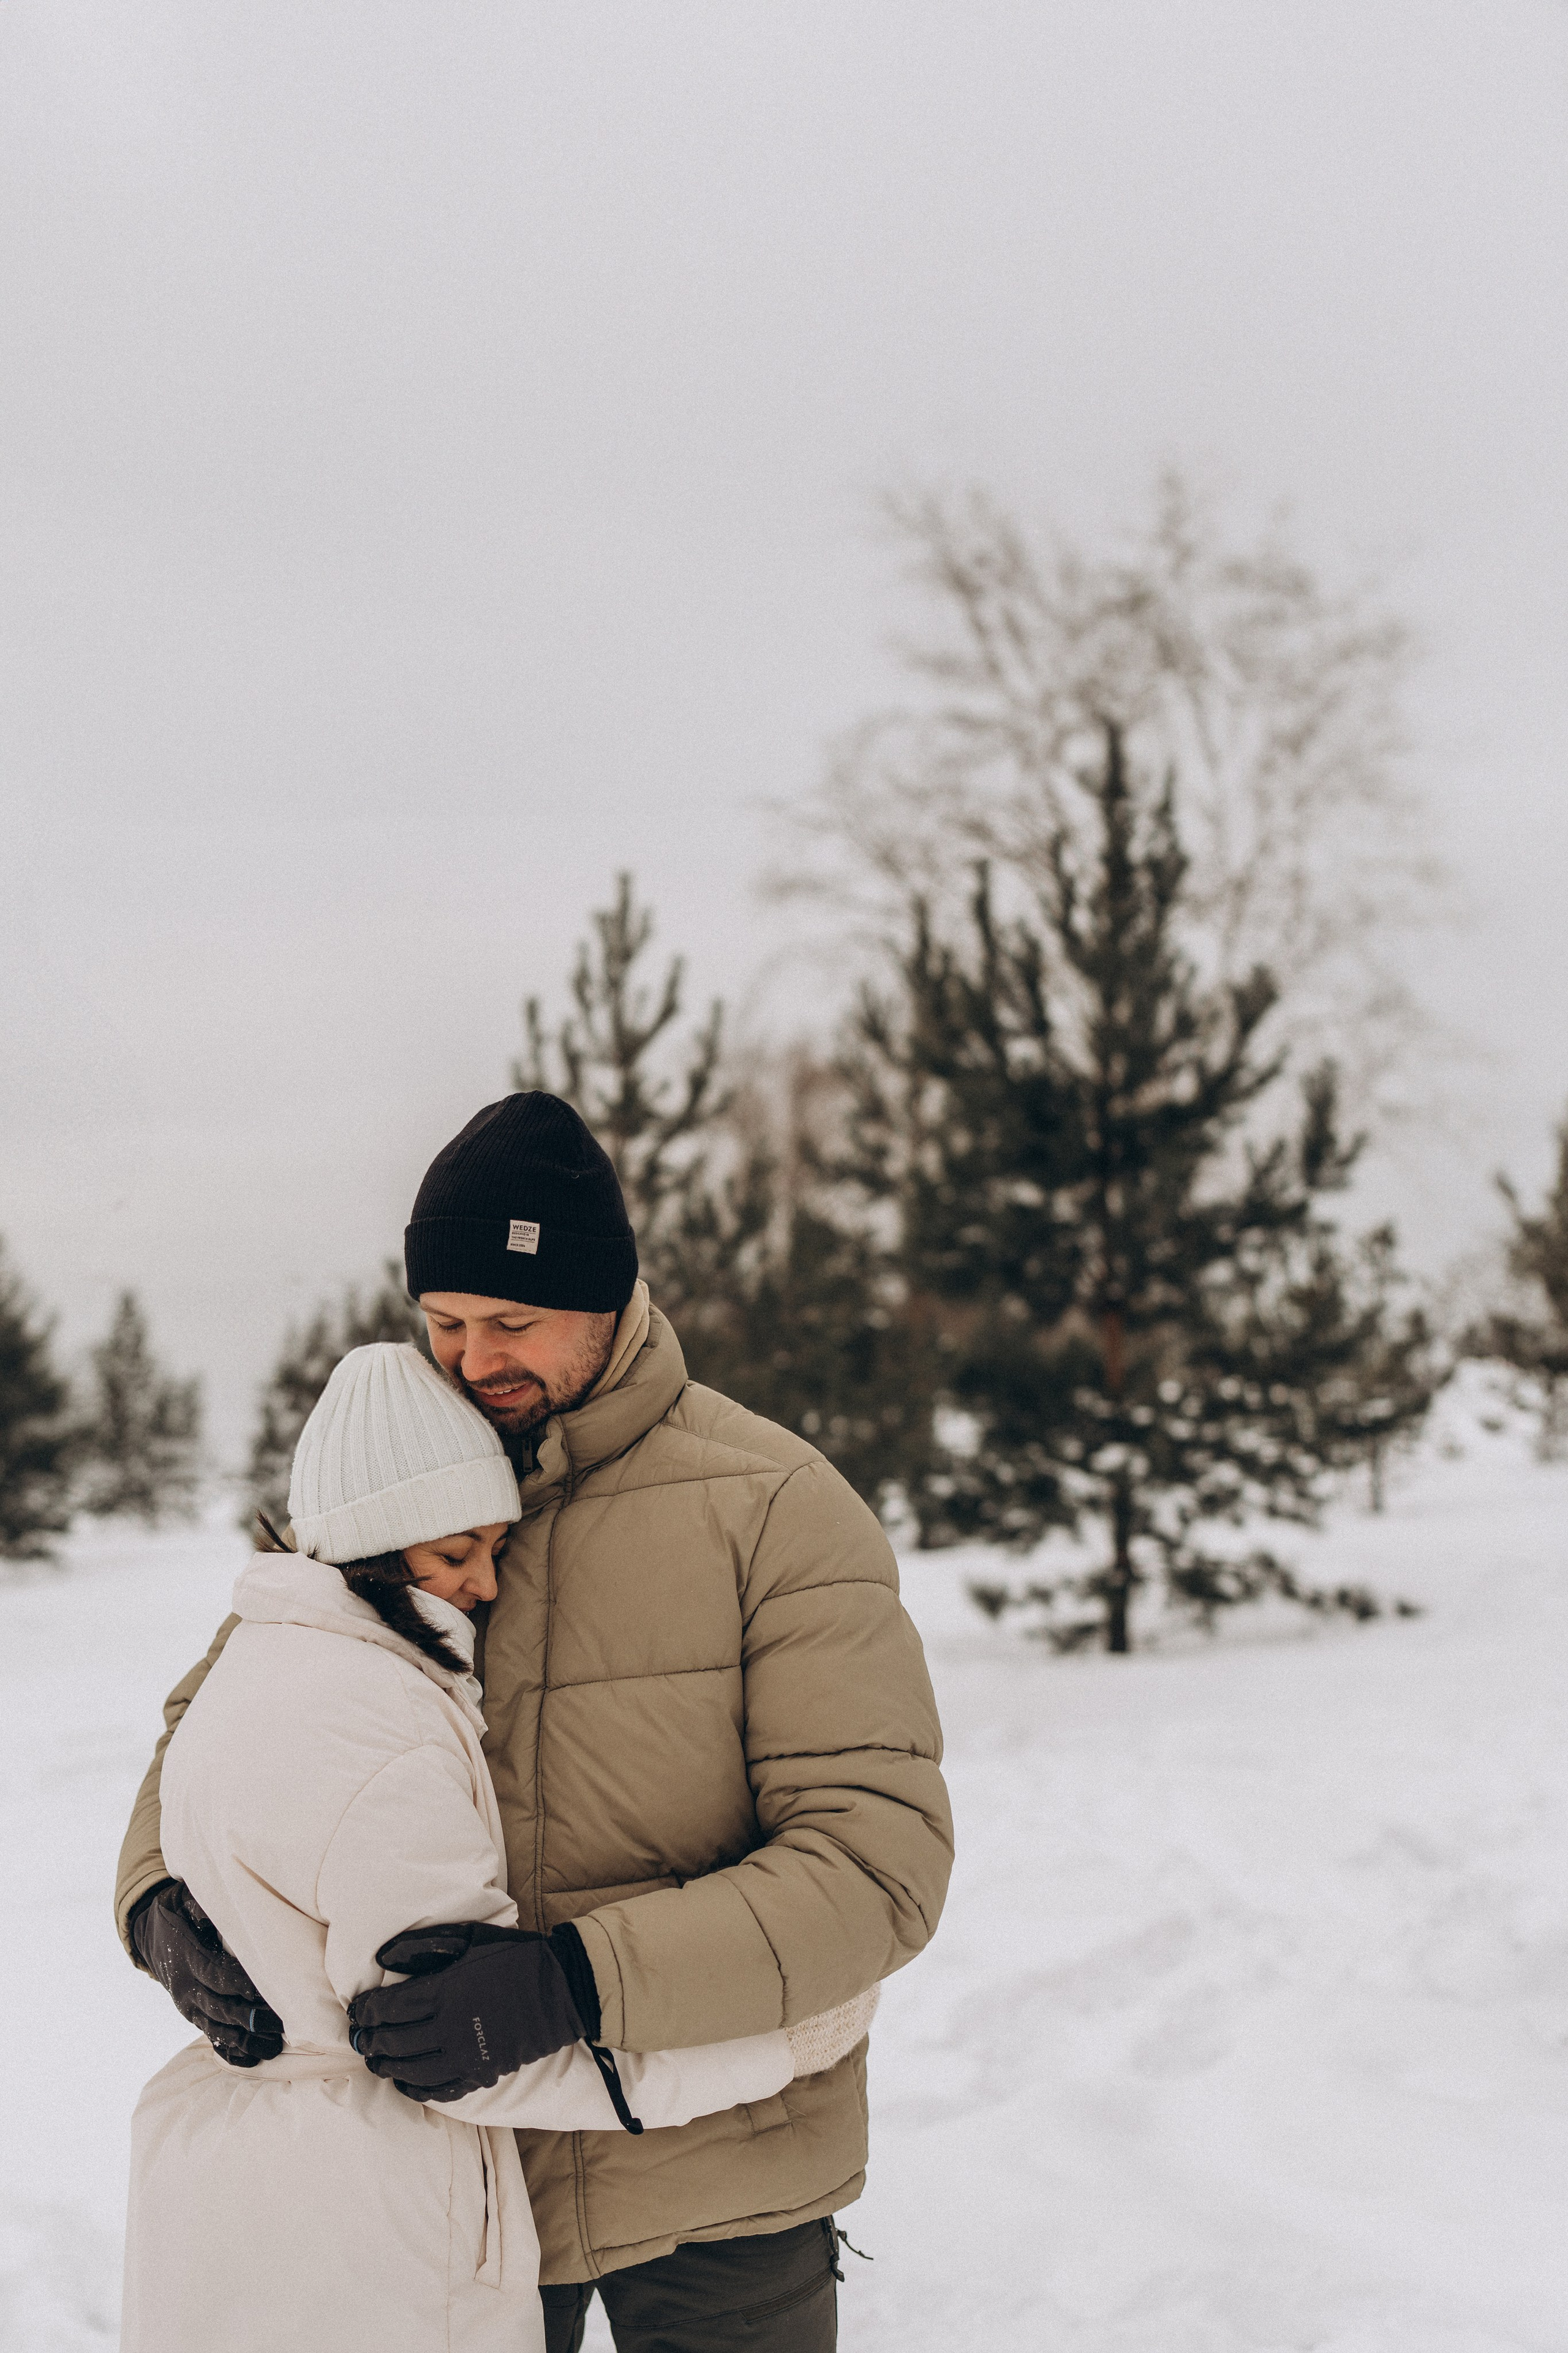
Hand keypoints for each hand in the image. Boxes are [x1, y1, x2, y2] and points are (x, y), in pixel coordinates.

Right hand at [129, 1880, 283, 2067]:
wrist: (152, 1934)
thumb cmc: (179, 1912)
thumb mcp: (184, 1901)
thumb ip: (201, 1906)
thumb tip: (217, 1903)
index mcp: (188, 1956)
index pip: (216, 1973)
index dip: (239, 1983)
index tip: (266, 1989)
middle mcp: (187, 1986)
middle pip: (219, 2006)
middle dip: (249, 2018)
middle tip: (280, 2025)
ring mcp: (188, 2005)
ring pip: (216, 2028)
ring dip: (244, 2040)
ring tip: (273, 2047)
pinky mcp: (193, 2016)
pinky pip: (209, 2038)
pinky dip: (230, 2051)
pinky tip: (252, 2060)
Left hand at [347, 1921, 586, 2102]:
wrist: (561, 1989)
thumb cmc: (513, 1957)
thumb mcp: (468, 1938)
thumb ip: (422, 1946)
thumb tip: (381, 1958)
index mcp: (444, 1991)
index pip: (388, 2009)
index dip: (365, 2012)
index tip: (356, 2011)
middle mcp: (449, 2028)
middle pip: (394, 2042)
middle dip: (369, 2041)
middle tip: (359, 2038)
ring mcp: (465, 2056)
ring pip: (410, 2070)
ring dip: (386, 2066)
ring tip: (375, 2060)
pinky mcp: (481, 2074)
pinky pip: (439, 2090)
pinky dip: (416, 2089)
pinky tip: (405, 2082)